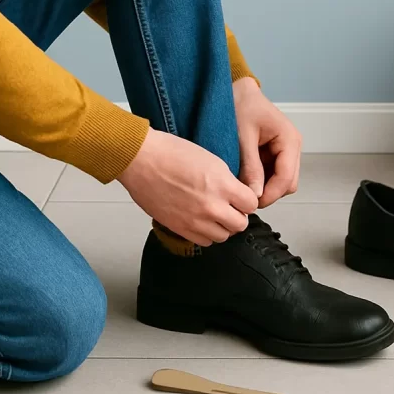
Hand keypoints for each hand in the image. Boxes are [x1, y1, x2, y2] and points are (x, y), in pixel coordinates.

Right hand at [118, 127, 257, 245]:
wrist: (141, 159)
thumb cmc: (170, 152)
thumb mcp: (211, 159)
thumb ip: (227, 180)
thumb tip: (236, 194)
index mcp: (222, 183)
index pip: (251, 204)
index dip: (247, 200)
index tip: (242, 197)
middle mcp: (212, 205)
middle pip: (240, 224)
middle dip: (238, 215)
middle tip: (230, 207)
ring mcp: (195, 220)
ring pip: (223, 236)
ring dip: (222, 226)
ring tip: (214, 214)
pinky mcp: (179, 228)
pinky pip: (204, 242)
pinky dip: (206, 234)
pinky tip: (201, 221)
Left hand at [233, 77, 301, 207]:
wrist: (236, 91)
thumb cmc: (241, 105)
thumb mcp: (242, 137)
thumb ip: (250, 166)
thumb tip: (255, 195)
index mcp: (290, 140)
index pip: (287, 178)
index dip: (270, 194)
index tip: (251, 203)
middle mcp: (292, 146)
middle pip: (288, 183)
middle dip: (269, 193)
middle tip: (245, 197)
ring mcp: (285, 150)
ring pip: (281, 181)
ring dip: (264, 187)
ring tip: (242, 185)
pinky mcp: (275, 153)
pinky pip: (272, 174)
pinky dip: (260, 179)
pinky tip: (244, 177)